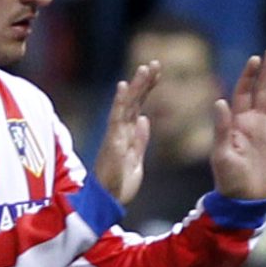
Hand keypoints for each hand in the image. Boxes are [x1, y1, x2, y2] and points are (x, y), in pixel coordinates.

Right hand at [92, 60, 158, 205]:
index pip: (139, 106)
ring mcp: (115, 135)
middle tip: (155, 64)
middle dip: (144, 82)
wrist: (108, 202)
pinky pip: (116, 119)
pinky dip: (120, 103)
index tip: (157, 73)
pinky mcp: (112, 142)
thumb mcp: (137, 159)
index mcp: (128, 134)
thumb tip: (145, 119)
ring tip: (146, 69)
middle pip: (134, 101)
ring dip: (136, 86)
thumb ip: (140, 139)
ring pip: (126, 105)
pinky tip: (124, 87)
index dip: (147, 89)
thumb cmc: (119, 183)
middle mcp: (120, 131)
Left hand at [208, 47, 265, 201]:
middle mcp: (255, 120)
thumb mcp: (222, 153)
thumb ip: (222, 128)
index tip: (256, 59)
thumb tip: (219, 101)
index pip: (244, 91)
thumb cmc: (229, 176)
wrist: (248, 197)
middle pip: (263, 89)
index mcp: (238, 120)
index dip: (249, 75)